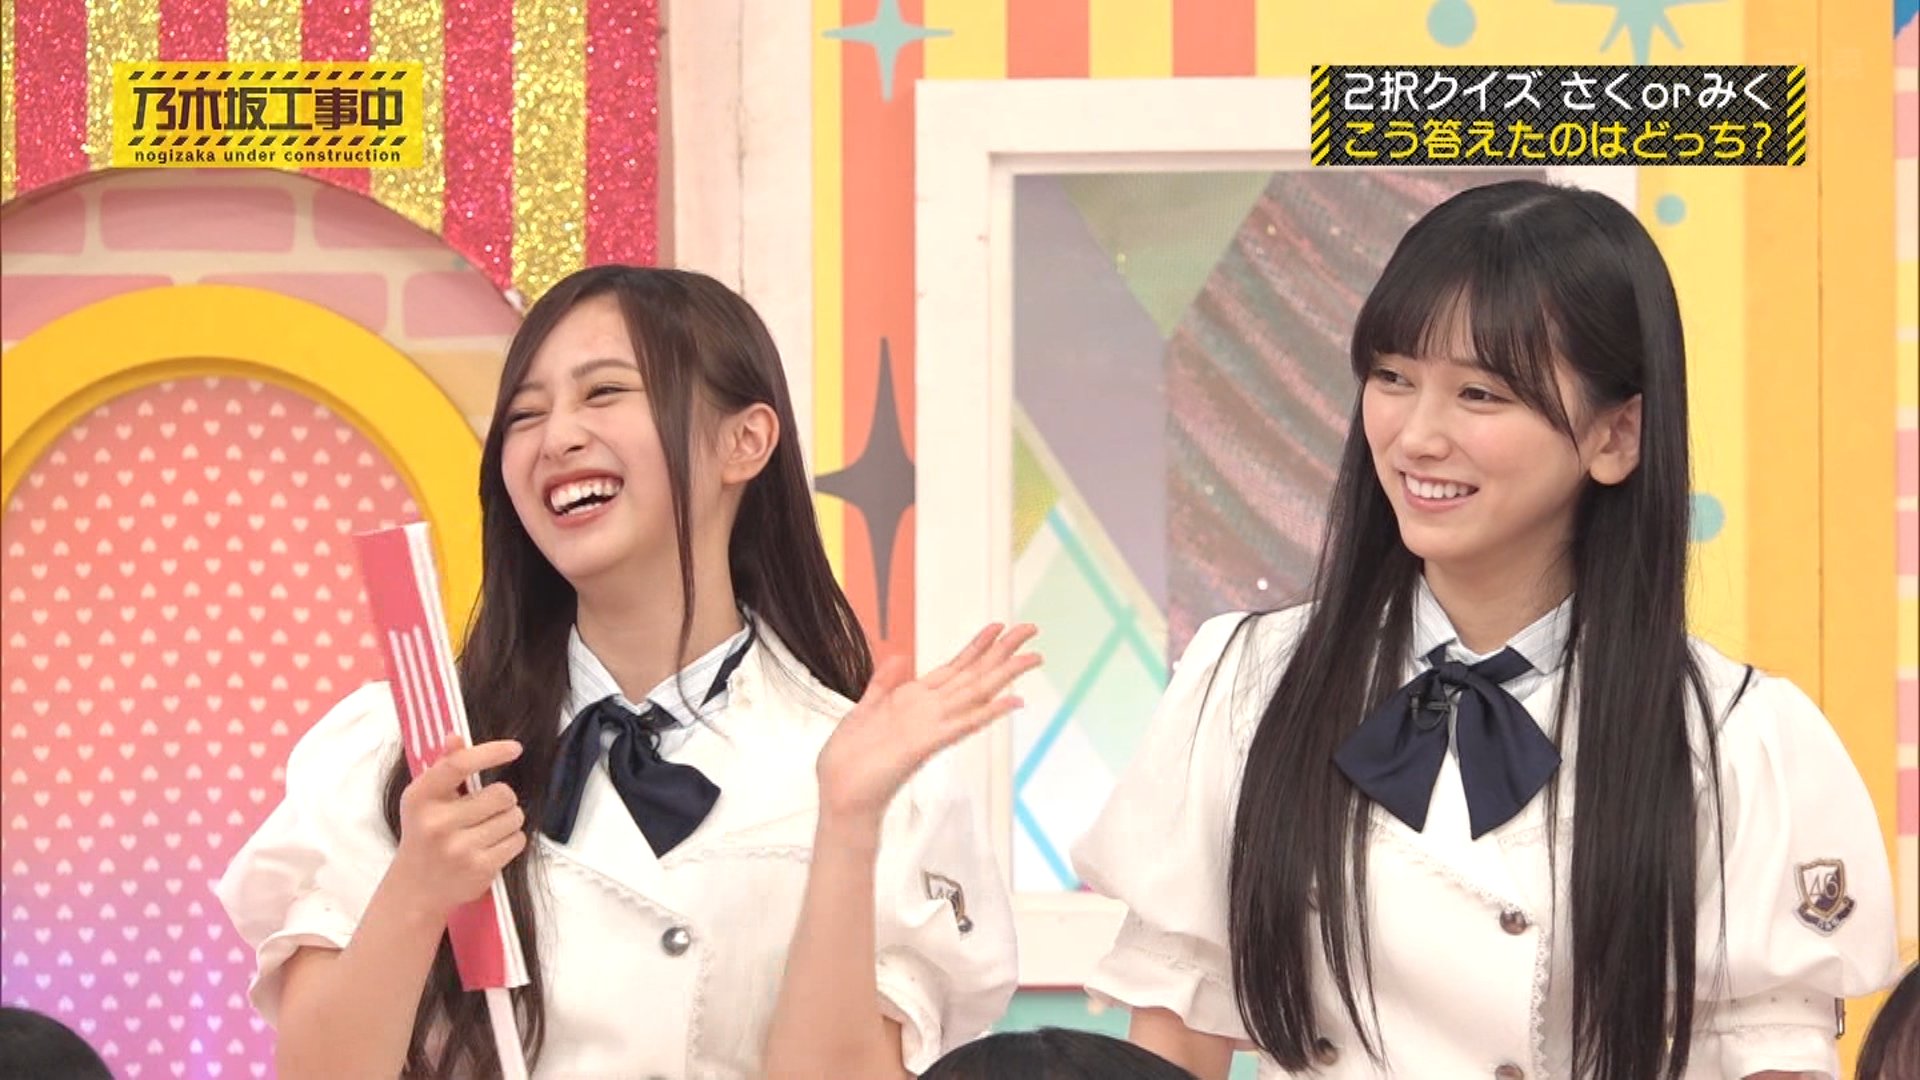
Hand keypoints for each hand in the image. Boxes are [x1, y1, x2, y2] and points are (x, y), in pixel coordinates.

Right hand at [387, 737, 527, 920]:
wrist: (415, 889)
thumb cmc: (424, 835)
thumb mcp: (424, 800)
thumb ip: (443, 767)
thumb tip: (456, 736)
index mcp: (420, 797)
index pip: (459, 764)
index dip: (491, 752)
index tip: (514, 748)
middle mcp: (437, 822)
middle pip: (502, 793)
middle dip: (504, 799)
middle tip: (488, 809)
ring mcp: (459, 848)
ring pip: (514, 817)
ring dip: (509, 820)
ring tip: (487, 829)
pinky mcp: (479, 868)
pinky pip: (518, 841)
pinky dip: (511, 841)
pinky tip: (491, 846)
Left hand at [815, 624, 1041, 829]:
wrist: (841, 795)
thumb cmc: (850, 760)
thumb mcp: (864, 710)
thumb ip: (883, 684)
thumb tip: (899, 657)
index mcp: (914, 701)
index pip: (955, 668)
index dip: (977, 646)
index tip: (998, 626)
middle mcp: (929, 711)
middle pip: (974, 675)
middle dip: (1002, 651)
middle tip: (1030, 630)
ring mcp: (931, 727)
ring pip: (975, 693)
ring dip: (1004, 674)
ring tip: (1032, 656)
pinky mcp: (926, 744)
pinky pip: (962, 725)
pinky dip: (988, 713)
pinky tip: (1011, 702)